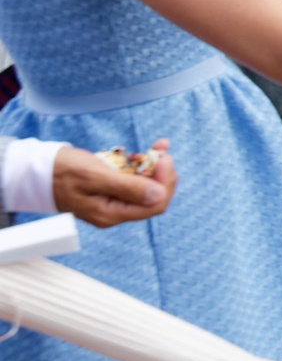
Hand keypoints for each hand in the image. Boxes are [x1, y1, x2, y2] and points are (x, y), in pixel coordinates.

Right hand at [52, 141, 173, 226]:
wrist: (37, 169)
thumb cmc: (62, 171)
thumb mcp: (95, 177)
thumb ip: (127, 187)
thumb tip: (159, 195)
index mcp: (111, 214)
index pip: (155, 205)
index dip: (165, 182)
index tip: (164, 159)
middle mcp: (115, 211)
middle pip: (154, 196)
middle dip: (162, 173)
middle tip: (162, 151)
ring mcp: (114, 200)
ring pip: (148, 185)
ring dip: (156, 165)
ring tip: (158, 146)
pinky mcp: (112, 188)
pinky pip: (136, 178)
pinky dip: (146, 163)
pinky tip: (153, 148)